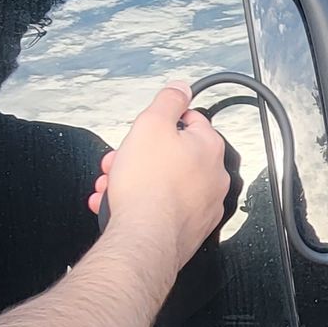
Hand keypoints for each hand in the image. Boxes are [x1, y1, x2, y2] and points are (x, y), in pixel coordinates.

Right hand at [89, 83, 230, 269]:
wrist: (143, 239)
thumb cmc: (148, 187)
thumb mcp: (151, 124)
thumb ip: (168, 101)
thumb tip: (181, 88)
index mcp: (209, 147)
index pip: (191, 120)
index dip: (162, 123)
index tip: (146, 130)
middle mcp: (213, 177)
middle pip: (172, 154)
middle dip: (140, 155)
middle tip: (121, 161)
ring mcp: (203, 205)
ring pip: (165, 182)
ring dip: (135, 180)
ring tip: (114, 185)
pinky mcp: (189, 228)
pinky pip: (163, 207)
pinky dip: (143, 204)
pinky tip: (121, 205)